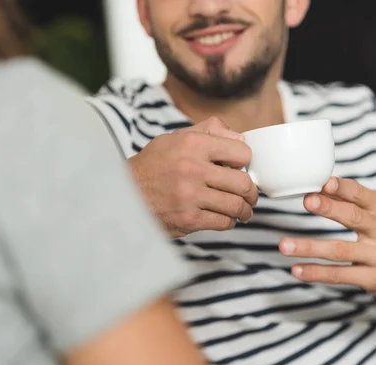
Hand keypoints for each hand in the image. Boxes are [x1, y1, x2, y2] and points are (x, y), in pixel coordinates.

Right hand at [128, 117, 258, 236]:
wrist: (124, 195)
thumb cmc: (154, 166)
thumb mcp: (176, 138)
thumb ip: (210, 131)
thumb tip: (241, 138)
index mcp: (192, 144)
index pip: (241, 152)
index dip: (245, 161)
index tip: (241, 168)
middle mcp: (192, 168)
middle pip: (243, 183)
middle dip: (252, 192)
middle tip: (250, 195)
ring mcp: (190, 196)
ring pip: (236, 205)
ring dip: (244, 210)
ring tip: (244, 210)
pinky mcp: (188, 219)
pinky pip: (223, 222)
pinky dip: (229, 221)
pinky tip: (225, 217)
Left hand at [279, 177, 375, 301]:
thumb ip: (351, 200)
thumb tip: (319, 185)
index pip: (361, 194)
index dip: (342, 188)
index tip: (323, 183)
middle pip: (353, 218)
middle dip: (328, 208)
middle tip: (306, 201)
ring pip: (339, 251)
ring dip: (309, 248)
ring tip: (284, 245)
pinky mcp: (373, 279)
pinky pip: (340, 275)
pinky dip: (316, 273)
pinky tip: (297, 270)